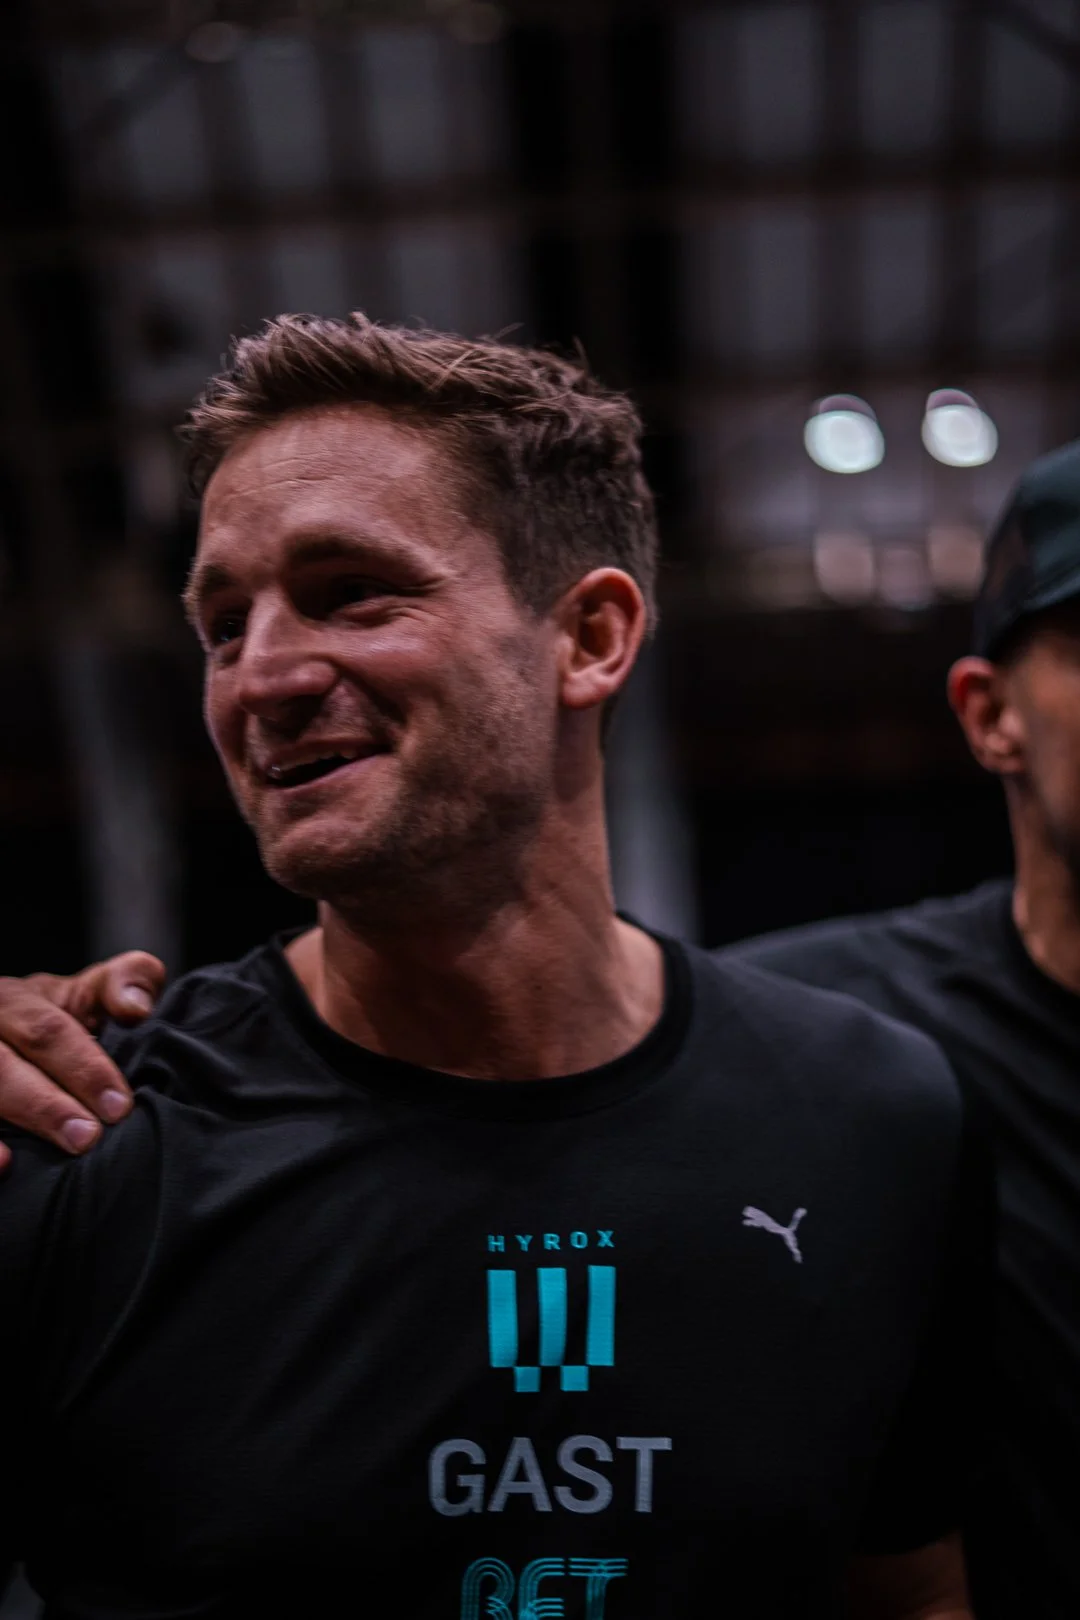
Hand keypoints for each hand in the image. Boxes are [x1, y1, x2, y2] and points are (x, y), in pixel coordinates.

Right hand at [0, 952, 164, 1171]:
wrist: (10, 1031)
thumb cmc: (61, 1016)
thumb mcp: (90, 991)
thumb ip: (125, 982)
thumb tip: (136, 1008)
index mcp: (16, 1000)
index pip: (46, 1031)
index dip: (83, 1067)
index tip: (119, 1105)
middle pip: (4, 1066)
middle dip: (47, 1105)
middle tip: (89, 1137)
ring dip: (23, 1120)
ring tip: (59, 1151)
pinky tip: (4, 1166)